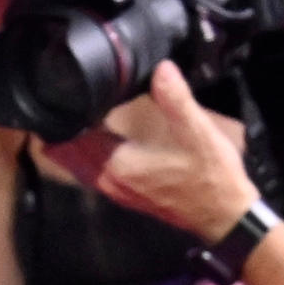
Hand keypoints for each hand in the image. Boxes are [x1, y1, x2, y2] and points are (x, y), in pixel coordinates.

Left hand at [46, 63, 257, 247]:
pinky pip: (92, 173)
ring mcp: (116, 191)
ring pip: (78, 166)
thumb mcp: (197, 132)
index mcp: (119, 166)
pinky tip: (96, 140)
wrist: (223, 215)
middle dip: (62, 130)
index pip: (75, 140)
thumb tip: (161, 69)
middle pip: (68, 155)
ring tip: (72, 117)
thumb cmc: (211, 176)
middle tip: (60, 101)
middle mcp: (110, 182)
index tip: (63, 94)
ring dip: (72, 145)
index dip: (66, 117)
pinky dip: (86, 156)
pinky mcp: (125, 195)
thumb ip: (176, 99)